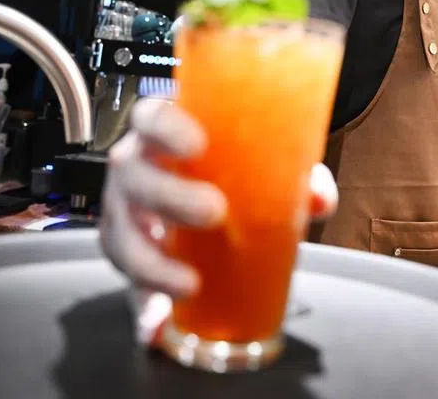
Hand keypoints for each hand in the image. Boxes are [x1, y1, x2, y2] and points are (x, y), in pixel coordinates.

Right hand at [98, 98, 337, 338]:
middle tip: (215, 211)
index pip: (152, 116)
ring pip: (120, 232)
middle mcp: (135, 166)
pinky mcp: (127, 253)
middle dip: (171, 195)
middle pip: (134, 174)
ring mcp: (124, 209)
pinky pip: (125, 278)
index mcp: (162, 133)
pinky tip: (158, 320)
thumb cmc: (225, 168)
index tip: (198, 145)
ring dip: (151, 261)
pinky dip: (141, 302)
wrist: (195, 192)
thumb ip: (293, 175)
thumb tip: (318, 200)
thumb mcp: (260, 162)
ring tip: (189, 282)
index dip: (167, 127)